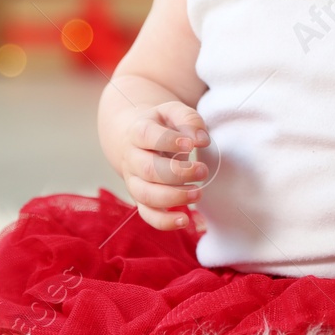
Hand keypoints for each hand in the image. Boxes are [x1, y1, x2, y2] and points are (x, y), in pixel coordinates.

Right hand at [99, 98, 209, 231]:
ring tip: (198, 193)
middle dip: (178, 173)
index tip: (192, 145)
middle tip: (203, 171)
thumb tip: (201, 140)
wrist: (137, 139)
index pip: (147, 136)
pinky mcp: (141, 199)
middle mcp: (132, 158)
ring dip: (174, 197)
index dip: (169, 141)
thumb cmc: (162, 125)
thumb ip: (188, 119)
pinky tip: (185, 220)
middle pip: (147, 169)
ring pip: (146, 195)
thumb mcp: (173, 112)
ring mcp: (134, 181)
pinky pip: (147, 215)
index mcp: (138, 132)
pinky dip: (164, 222)